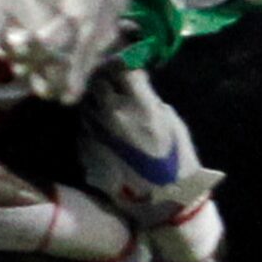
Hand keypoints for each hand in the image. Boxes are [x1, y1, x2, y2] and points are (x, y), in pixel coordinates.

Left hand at [77, 69, 223, 228]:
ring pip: (86, 103)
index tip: (124, 58)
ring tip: (107, 103)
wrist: (166, 203)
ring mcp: (97, 133)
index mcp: (140, 105)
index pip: (120, 67)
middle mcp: (114, 115)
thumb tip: (134, 82)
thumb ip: (149, 99)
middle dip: (103, 76)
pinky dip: (91, 122)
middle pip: (96, 81)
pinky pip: (84, 127)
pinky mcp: (87, 151)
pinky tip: (104, 128)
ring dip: (95, 99)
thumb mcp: (172, 123)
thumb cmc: (178, 161)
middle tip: (111, 77)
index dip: (121, 59)